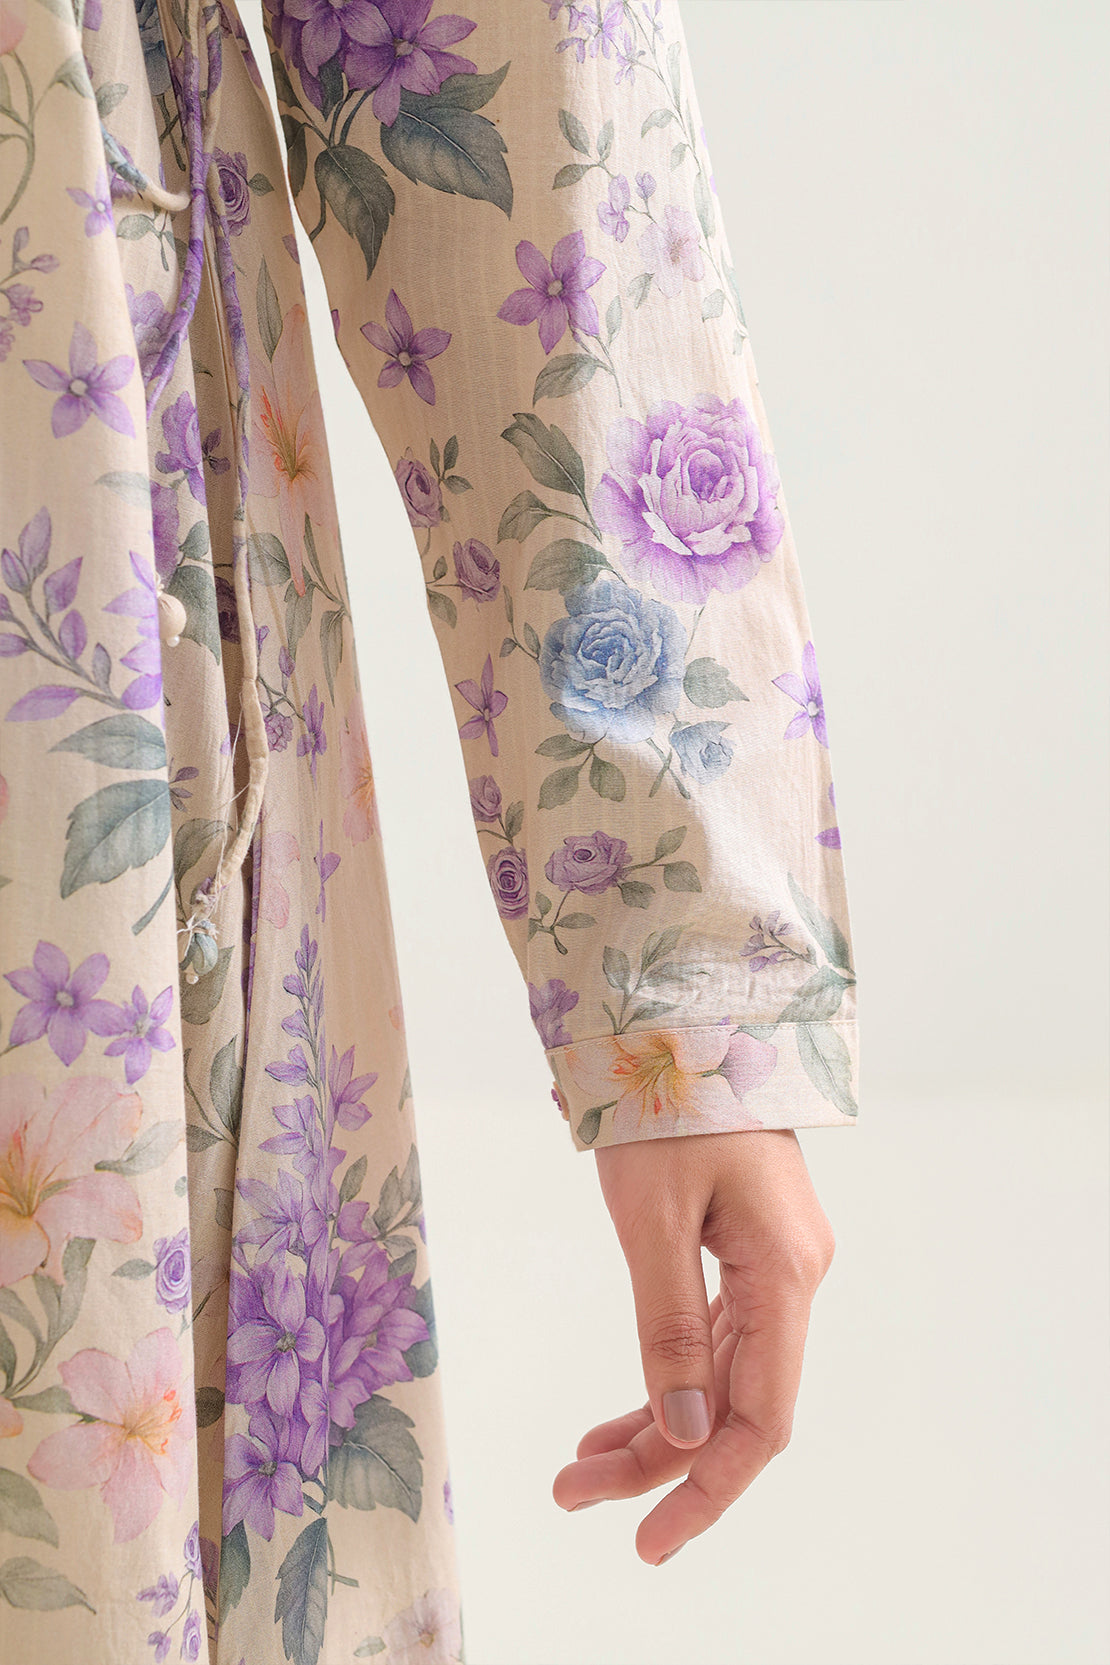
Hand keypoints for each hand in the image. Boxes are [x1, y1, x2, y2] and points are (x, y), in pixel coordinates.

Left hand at [551, 1128, 835, 1565]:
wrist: (685, 1017)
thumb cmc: (669, 1100)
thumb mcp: (652, 1216)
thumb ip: (667, 1325)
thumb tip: (678, 1430)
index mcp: (784, 1272)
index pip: (761, 1418)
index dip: (708, 1488)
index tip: (648, 1538)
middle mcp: (790, 1277)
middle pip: (733, 1403)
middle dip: (657, 1461)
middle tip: (573, 1493)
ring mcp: (770, 1264)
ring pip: (718, 1375)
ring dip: (654, 1424)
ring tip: (580, 1466)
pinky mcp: (743, 1248)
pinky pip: (708, 1336)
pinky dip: (662, 1376)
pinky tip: (621, 1415)